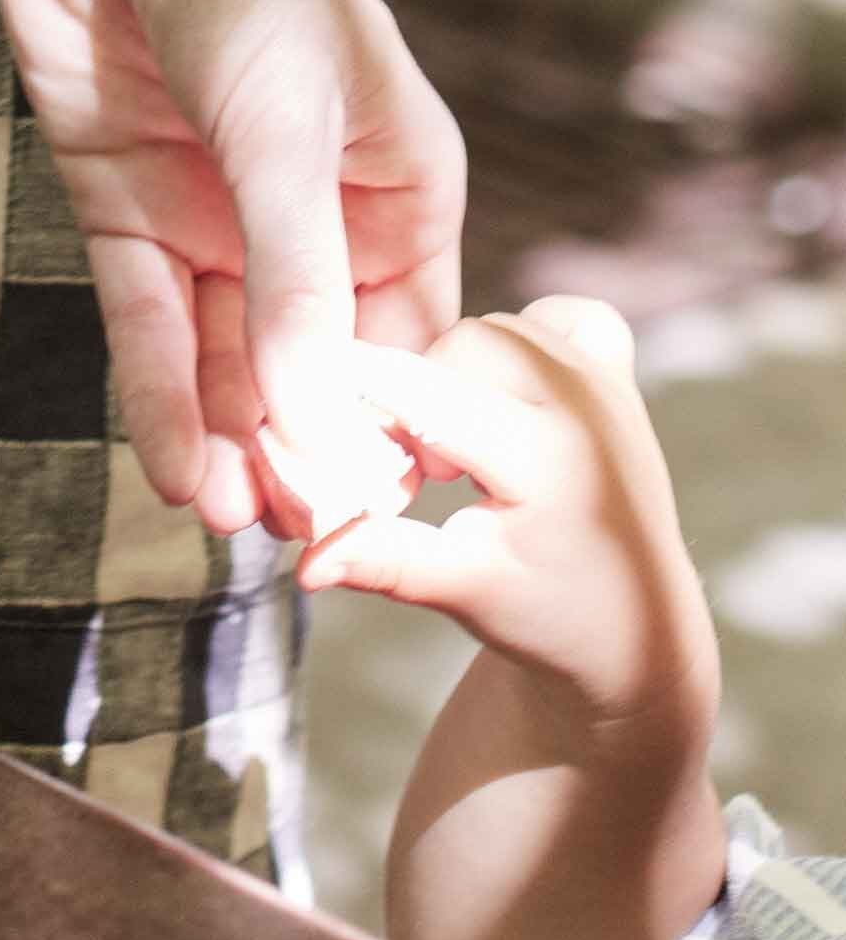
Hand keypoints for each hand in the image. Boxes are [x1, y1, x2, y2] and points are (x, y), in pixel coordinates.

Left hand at [0, 0, 464, 532]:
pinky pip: (147, 317)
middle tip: (285, 554)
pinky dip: (161, 389)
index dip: (387, 433)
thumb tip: (321, 427)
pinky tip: (174, 466)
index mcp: (399, 188)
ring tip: (227, 528)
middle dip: (299, 454)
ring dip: (229, 438)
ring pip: (228, 355)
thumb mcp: (283, 131)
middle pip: (312, 364)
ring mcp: (213, 208)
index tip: (370, 526)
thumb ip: (297, 279)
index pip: (405, 343)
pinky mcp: (121, 195)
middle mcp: (311, 213)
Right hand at [306, 296, 717, 741]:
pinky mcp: (614, 368)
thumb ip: (381, 560)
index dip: (354, 395)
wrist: (637, 623)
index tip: (307, 414)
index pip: (422, 393)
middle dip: (416, 397)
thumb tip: (303, 561)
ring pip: (491, 328)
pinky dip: (519, 344)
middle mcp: (583, 400)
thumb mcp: (462, 590)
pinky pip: (555, 316)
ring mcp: (604, 377)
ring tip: (457, 448)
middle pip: (455, 348)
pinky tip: (505, 397)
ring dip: (455, 374)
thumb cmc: (549, 614)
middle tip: (417, 468)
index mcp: (546, 454)